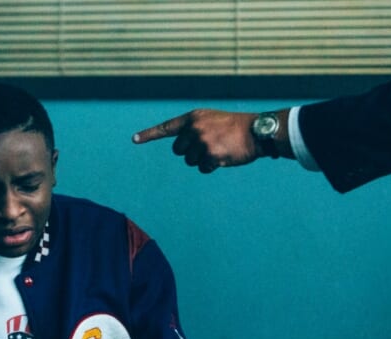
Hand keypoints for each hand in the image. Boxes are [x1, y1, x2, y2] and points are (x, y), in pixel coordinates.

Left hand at [132, 109, 265, 172]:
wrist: (257, 131)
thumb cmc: (235, 127)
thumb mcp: (210, 120)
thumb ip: (194, 129)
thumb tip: (180, 148)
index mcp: (193, 118)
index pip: (166, 128)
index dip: (149, 135)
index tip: (134, 139)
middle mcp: (194, 128)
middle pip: (179, 151)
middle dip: (191, 152)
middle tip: (209, 145)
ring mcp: (202, 142)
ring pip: (190, 161)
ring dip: (202, 160)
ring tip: (219, 149)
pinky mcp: (210, 155)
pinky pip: (203, 168)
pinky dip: (212, 167)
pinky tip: (224, 157)